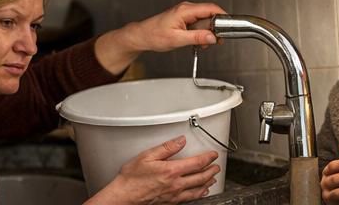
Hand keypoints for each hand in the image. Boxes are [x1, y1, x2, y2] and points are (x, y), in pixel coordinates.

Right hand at [93, 135, 218, 204]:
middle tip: (217, 166)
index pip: (197, 163)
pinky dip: (198, 195)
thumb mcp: (146, 157)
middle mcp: (175, 185)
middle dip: (212, 171)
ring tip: (213, 179)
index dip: (208, 157)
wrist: (122, 199)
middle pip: (201, 177)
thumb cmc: (130, 180)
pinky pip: (188, 199)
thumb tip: (180, 140)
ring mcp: (173, 196)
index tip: (213, 154)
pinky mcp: (169, 203)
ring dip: (208, 183)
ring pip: (197, 190)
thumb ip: (166, 147)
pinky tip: (200, 193)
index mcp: (171, 171)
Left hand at [95, 1, 225, 74]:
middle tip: (216, 40)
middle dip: (215, 28)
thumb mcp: (177, 39)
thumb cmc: (153, 35)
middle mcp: (187, 9)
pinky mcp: (185, 19)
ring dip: (207, 33)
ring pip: (205, 20)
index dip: (223, 16)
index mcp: (186, 10)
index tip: (229, 26)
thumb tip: (212, 37)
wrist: (141, 36)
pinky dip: (201, 33)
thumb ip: (197, 38)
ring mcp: (186, 13)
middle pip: (210, 14)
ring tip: (202, 44)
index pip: (211, 8)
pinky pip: (199, 23)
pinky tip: (197, 41)